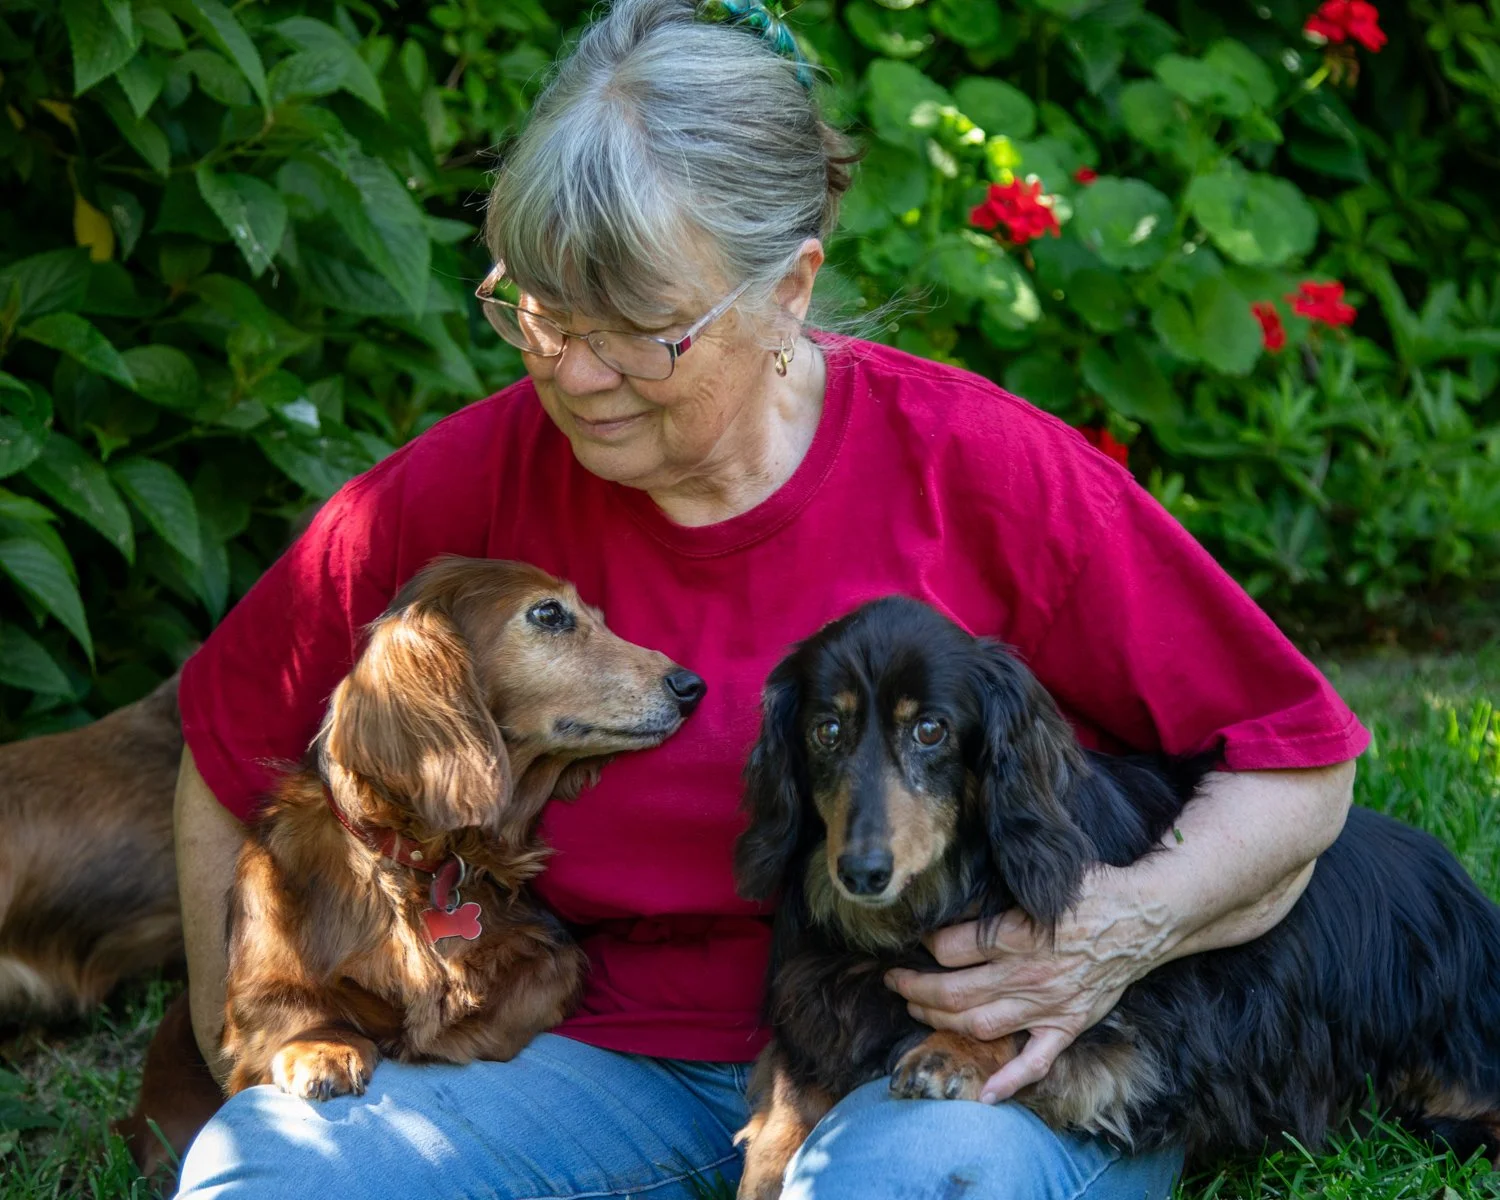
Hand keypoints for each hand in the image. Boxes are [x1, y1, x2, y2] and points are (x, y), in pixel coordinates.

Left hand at [884, 872, 1173, 1102]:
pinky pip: (1036, 1061)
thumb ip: (999, 890)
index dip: (925, 946)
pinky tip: (985, 1095)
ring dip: (941, 1022)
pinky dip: (1010, 1081)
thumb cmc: (1091, 891)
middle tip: (894, 981)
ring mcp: (1047, 1005)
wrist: (1144, 917)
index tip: (912, 940)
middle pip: (955, 991)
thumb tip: (957, 891)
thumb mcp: (1040, 879)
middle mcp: (1027, 974)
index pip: (952, 948)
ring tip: (916, 1011)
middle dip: (915, 989)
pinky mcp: (1067, 1025)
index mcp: (1017, 934)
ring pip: (980, 1025)